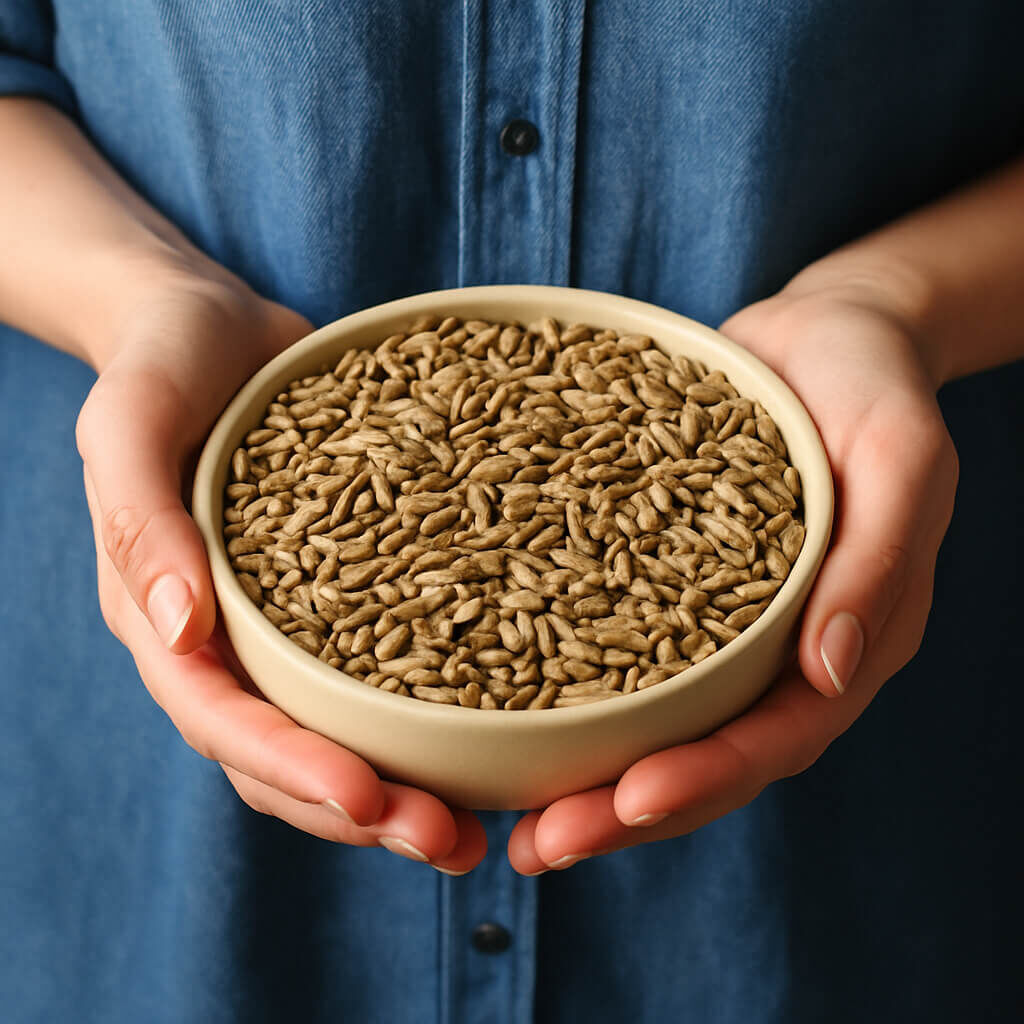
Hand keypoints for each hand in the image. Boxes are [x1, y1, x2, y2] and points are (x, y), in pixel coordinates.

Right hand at [76, 273, 485, 872]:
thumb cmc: (164, 362)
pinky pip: (381, 669)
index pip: (224, 722)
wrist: (217, 329)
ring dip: (403, 788)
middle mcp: (230, 642)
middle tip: (451, 845)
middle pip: (287, 756)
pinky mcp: (345, 596)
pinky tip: (494, 732)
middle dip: (363, 811)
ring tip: (483, 825)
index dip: (293, 770)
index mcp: (166, 619)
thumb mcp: (133, 420)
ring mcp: (288, 627)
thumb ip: (140, 518)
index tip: (372, 802)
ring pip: (339, 732)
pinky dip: (426, 714)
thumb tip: (176, 631)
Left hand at [507, 272, 958, 872]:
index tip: (628, 804)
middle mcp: (774, 650)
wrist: (821, 335)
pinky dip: (566, 686)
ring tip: (505, 812)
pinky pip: (615, 644)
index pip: (776, 737)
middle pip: (701, 752)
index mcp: (843, 639)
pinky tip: (497, 702)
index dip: (707, 778)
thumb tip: (832, 673)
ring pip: (652, 720)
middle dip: (624, 807)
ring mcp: (717, 623)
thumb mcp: (899, 456)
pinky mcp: (666, 582)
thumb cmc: (873, 385)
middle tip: (539, 844)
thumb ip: (876, 561)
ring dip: (587, 773)